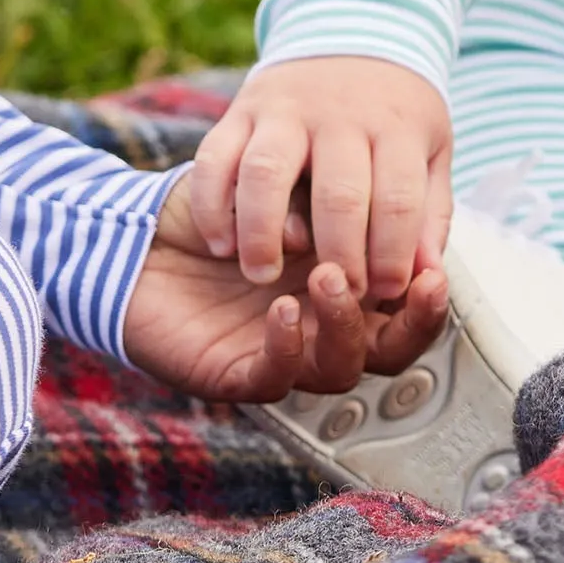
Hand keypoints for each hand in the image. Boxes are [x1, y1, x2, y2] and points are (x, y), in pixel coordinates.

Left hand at [121, 170, 450, 403]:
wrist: (129, 231)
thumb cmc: (212, 201)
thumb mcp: (281, 183)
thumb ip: (333, 198)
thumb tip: (394, 206)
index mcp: (344, 288)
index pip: (405, 311)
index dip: (427, 302)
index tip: (434, 271)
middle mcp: (320, 327)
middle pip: (388, 351)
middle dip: (404, 323)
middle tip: (393, 280)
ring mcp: (280, 354)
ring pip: (337, 369)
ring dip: (343, 327)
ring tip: (327, 278)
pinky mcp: (231, 374)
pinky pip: (273, 379)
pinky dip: (287, 349)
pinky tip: (284, 312)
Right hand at [181, 55, 455, 309]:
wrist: (350, 34)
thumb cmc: (394, 115)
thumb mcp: (429, 151)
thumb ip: (427, 215)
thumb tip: (425, 278)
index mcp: (395, 128)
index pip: (398, 199)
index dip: (392, 254)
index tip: (385, 293)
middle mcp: (340, 115)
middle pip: (339, 194)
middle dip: (338, 254)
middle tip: (333, 295)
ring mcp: (285, 109)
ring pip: (267, 173)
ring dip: (262, 231)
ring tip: (263, 276)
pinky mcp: (241, 109)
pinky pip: (215, 156)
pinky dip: (213, 202)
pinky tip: (220, 243)